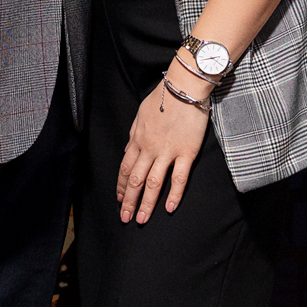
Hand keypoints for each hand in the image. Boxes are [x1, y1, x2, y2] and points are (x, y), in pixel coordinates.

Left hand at [117, 72, 209, 223]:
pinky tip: (169, 208)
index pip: (125, 168)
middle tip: (125, 218)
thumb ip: (133, 135)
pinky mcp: (186, 152)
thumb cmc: (163, 97)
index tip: (119, 199)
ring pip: (152, 183)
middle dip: (128, 201)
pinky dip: (173, 194)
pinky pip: (178, 178)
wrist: (184, 87)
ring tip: (142, 219)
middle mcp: (149, 149)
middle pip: (135, 180)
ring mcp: (168, 152)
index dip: (121, 186)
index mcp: (137, 139)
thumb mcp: (140, 114)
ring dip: (146, 203)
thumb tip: (127, 150)